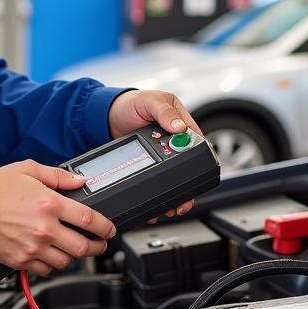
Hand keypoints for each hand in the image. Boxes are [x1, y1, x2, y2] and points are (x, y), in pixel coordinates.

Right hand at [0, 160, 116, 276]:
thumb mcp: (27, 170)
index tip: (109, 229)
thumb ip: (57, 175)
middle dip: (98, 247)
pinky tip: (51, 255)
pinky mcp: (21, 261)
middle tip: (100, 244)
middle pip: (83, 247)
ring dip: (74, 256)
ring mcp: (33, 248)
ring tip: (75, 249)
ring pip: (66, 261)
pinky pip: (46, 271)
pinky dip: (52, 265)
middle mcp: (44, 229)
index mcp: (50, 204)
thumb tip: (78, 180)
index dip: (105, 227)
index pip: (89, 219)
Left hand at [107, 89, 201, 219]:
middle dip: (189, 184)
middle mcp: (173, 138)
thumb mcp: (149, 101)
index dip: (202, 158)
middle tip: (185, 199)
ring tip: (173, 207)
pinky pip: (157, 178)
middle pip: (188, 164)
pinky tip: (157, 202)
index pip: (196, 141)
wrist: (105, 117)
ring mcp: (161, 151)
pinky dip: (158, 192)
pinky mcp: (149, 161)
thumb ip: (164, 112)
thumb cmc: (129, 103)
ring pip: (174, 175)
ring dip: (176, 193)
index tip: (202, 173)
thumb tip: (180, 127)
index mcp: (179, 120)